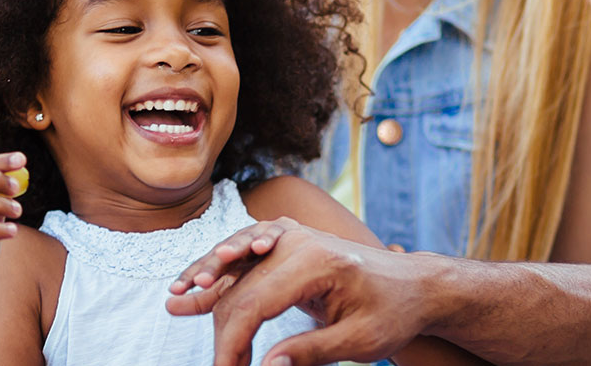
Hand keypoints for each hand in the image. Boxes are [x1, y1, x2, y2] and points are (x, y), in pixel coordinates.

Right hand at [167, 220, 438, 365]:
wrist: (414, 285)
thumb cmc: (393, 313)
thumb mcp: (360, 342)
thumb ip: (310, 352)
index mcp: (315, 262)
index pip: (255, 303)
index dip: (233, 344)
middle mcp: (297, 241)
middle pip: (239, 285)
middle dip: (220, 328)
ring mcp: (290, 237)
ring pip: (233, 260)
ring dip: (204, 281)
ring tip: (175, 300)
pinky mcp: (287, 241)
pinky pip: (244, 254)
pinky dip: (220, 269)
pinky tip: (197, 283)